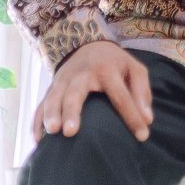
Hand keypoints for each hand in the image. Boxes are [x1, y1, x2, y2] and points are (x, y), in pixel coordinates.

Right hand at [34, 40, 153, 141]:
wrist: (88, 44)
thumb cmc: (115, 64)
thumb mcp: (134, 69)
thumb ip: (142, 91)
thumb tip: (147, 119)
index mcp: (106, 70)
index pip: (121, 95)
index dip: (132, 116)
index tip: (143, 136)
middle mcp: (81, 75)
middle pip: (74, 93)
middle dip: (71, 111)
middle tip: (70, 132)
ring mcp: (62, 81)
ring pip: (53, 98)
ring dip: (50, 114)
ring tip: (51, 133)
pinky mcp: (51, 88)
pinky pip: (41, 105)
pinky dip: (37, 121)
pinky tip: (38, 140)